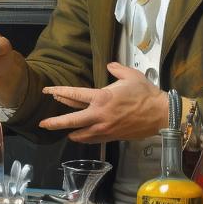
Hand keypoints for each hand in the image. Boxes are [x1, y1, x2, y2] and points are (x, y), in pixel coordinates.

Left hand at [38, 62, 167, 141]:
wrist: (160, 115)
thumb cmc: (146, 94)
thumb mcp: (131, 75)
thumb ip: (116, 68)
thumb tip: (109, 65)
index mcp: (101, 97)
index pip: (74, 95)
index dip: (58, 92)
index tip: (47, 91)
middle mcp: (99, 115)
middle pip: (71, 120)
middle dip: (54, 122)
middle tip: (42, 123)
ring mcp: (104, 128)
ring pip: (80, 133)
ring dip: (68, 131)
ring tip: (59, 129)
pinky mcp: (111, 137)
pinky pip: (92, 139)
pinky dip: (83, 137)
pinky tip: (78, 135)